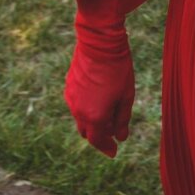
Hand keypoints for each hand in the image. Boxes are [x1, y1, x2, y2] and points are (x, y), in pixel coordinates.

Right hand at [64, 0, 133, 157]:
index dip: (106, 147)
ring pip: (80, 118)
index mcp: (94, 116)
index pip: (98, 140)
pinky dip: (86, 107)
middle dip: (99, 134)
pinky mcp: (68, 86)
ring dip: (92, 120)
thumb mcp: (126, 95)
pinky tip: (98, 96)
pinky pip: (76, 104)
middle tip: (112, 132)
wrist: (99, 42)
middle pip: (87, 132)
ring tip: (108, 111)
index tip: (114, 152)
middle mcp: (78, 111)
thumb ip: (122, 119)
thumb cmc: (118, 69)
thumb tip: (121, 138)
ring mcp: (71, 98)